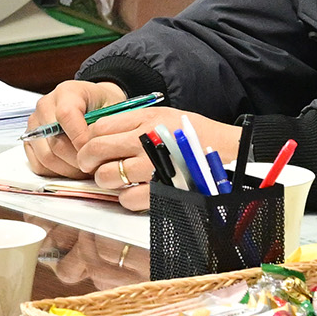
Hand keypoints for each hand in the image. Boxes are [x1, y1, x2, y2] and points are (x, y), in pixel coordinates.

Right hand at [22, 81, 126, 177]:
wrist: (95, 105)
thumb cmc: (104, 106)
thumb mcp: (112, 109)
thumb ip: (104, 127)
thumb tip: (95, 151)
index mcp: (66, 92)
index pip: (65, 115)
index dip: (81, 139)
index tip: (96, 152)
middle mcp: (45, 105)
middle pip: (55, 141)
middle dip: (78, 160)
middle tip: (95, 166)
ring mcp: (35, 124)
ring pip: (46, 157)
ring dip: (69, 169)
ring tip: (86, 167)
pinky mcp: (30, 140)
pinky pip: (39, 165)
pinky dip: (57, 173)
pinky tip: (73, 168)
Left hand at [68, 108, 240, 211]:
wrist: (230, 153)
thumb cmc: (193, 136)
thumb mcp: (163, 116)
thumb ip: (132, 122)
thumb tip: (97, 133)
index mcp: (146, 119)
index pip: (98, 128)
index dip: (88, 140)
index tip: (89, 148)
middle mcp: (147, 141)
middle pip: (95, 150)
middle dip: (86, 161)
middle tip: (90, 166)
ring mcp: (154, 167)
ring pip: (108, 176)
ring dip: (105, 180)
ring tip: (114, 179)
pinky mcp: (162, 190)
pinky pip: (127, 199)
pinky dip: (125, 199)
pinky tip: (132, 193)